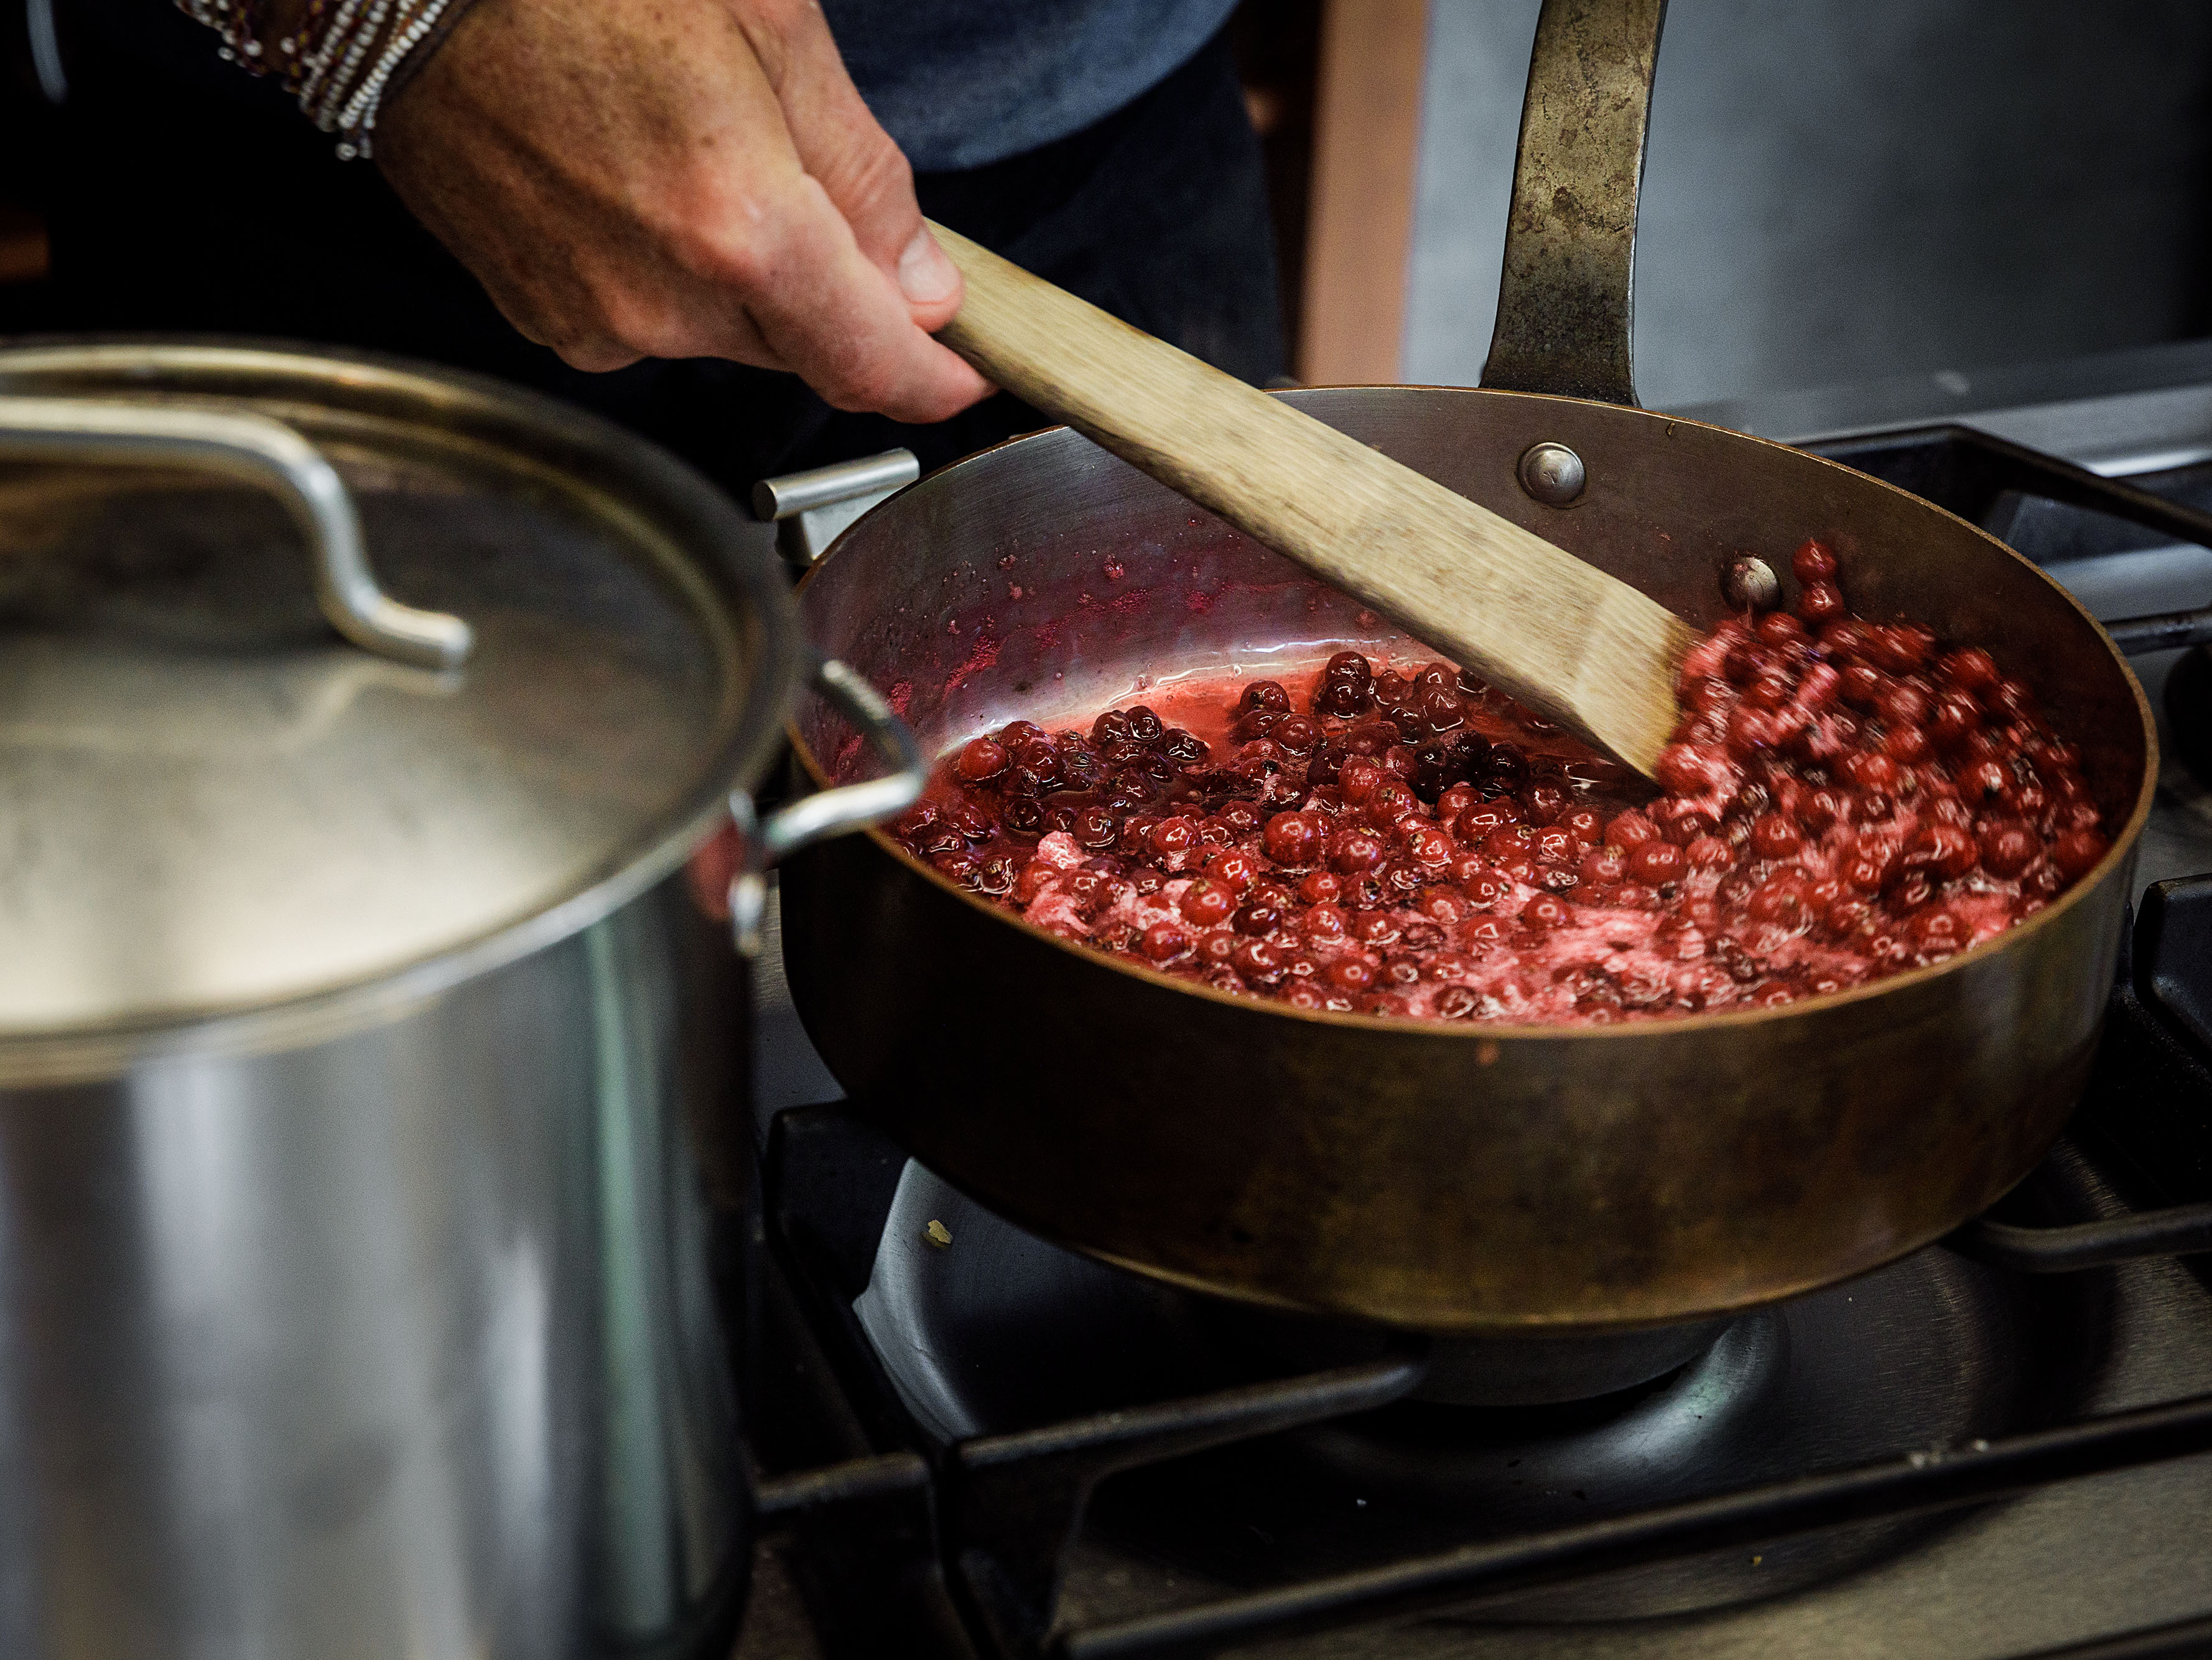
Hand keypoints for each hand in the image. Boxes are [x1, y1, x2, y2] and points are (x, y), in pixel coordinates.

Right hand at [371, 0, 990, 421]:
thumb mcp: (772, 26)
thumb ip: (864, 174)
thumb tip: (921, 281)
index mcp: (739, 232)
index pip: (872, 366)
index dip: (935, 379)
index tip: (964, 372)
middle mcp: (665, 302)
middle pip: (803, 346)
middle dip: (830, 288)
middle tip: (801, 182)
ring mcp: (597, 320)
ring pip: (725, 332)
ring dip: (740, 272)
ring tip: (687, 154)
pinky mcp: (545, 318)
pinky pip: (648, 318)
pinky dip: (664, 269)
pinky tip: (629, 182)